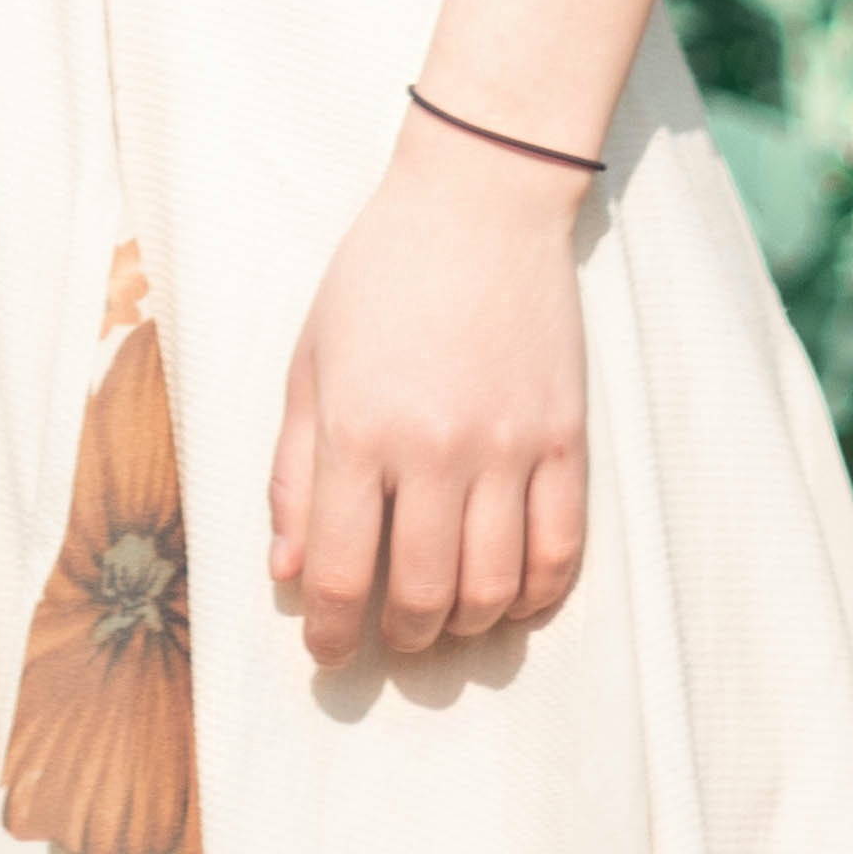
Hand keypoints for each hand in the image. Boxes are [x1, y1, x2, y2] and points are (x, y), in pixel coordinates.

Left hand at [267, 108, 590, 668]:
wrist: (480, 201)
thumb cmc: (379, 276)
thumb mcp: (311, 362)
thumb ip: (293, 471)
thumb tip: (287, 570)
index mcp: (358, 429)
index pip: (342, 572)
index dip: (330, 633)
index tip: (328, 652)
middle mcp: (435, 448)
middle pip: (423, 595)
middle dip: (400, 637)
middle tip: (389, 633)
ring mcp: (508, 446)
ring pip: (493, 588)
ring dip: (465, 626)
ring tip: (446, 617)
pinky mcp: (564, 437)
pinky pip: (560, 549)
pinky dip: (536, 594)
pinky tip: (512, 598)